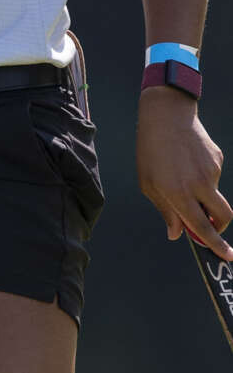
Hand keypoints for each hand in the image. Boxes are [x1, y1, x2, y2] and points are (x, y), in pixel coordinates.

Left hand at [136, 88, 231, 260]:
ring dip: (202, 196)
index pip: (202, 226)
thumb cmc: (150, 152)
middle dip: (220, 227)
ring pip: (214, 195)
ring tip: (179, 175)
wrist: (166, 116)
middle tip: (209, 227)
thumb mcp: (148, 184)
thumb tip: (177, 234)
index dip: (215, 243)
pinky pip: (212, 177)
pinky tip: (186, 161)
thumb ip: (165, 210)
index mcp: (178, 193)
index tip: (227, 256)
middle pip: (223, 216)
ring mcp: (211, 172)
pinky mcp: (218, 160)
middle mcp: (199, 185)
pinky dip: (201, 177)